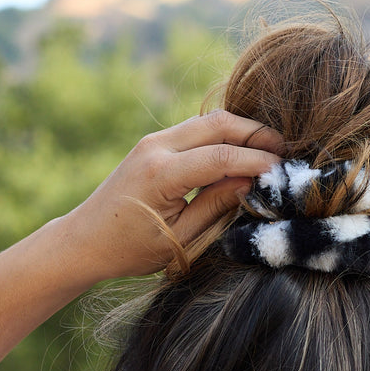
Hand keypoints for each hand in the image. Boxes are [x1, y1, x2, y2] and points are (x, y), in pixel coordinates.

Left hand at [67, 111, 283, 279]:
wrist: (85, 240)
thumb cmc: (131, 250)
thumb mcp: (180, 238)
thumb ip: (216, 207)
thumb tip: (251, 183)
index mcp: (161, 175)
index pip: (221, 156)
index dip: (256, 161)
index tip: (282, 171)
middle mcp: (155, 148)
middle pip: (218, 123)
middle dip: (255, 132)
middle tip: (284, 150)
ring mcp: (152, 141)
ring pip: (208, 120)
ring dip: (241, 130)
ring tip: (268, 150)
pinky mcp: (153, 144)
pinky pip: (196, 129)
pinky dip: (222, 135)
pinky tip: (241, 152)